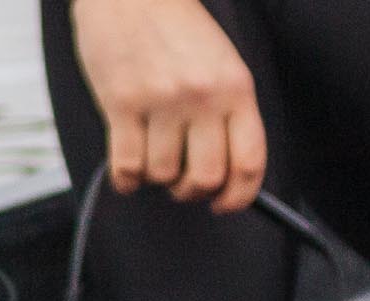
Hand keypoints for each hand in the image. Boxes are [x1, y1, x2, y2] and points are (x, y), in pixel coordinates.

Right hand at [70, 0, 267, 212]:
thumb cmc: (174, 27)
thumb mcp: (220, 63)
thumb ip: (226, 110)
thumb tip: (224, 166)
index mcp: (236, 87)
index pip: (249, 161)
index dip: (238, 196)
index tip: (224, 204)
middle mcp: (202, 97)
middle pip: (205, 177)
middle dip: (191, 192)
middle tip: (182, 185)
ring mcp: (160, 102)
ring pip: (162, 174)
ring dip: (155, 178)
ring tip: (152, 158)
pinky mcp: (121, 105)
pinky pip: (126, 167)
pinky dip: (126, 180)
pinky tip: (127, 169)